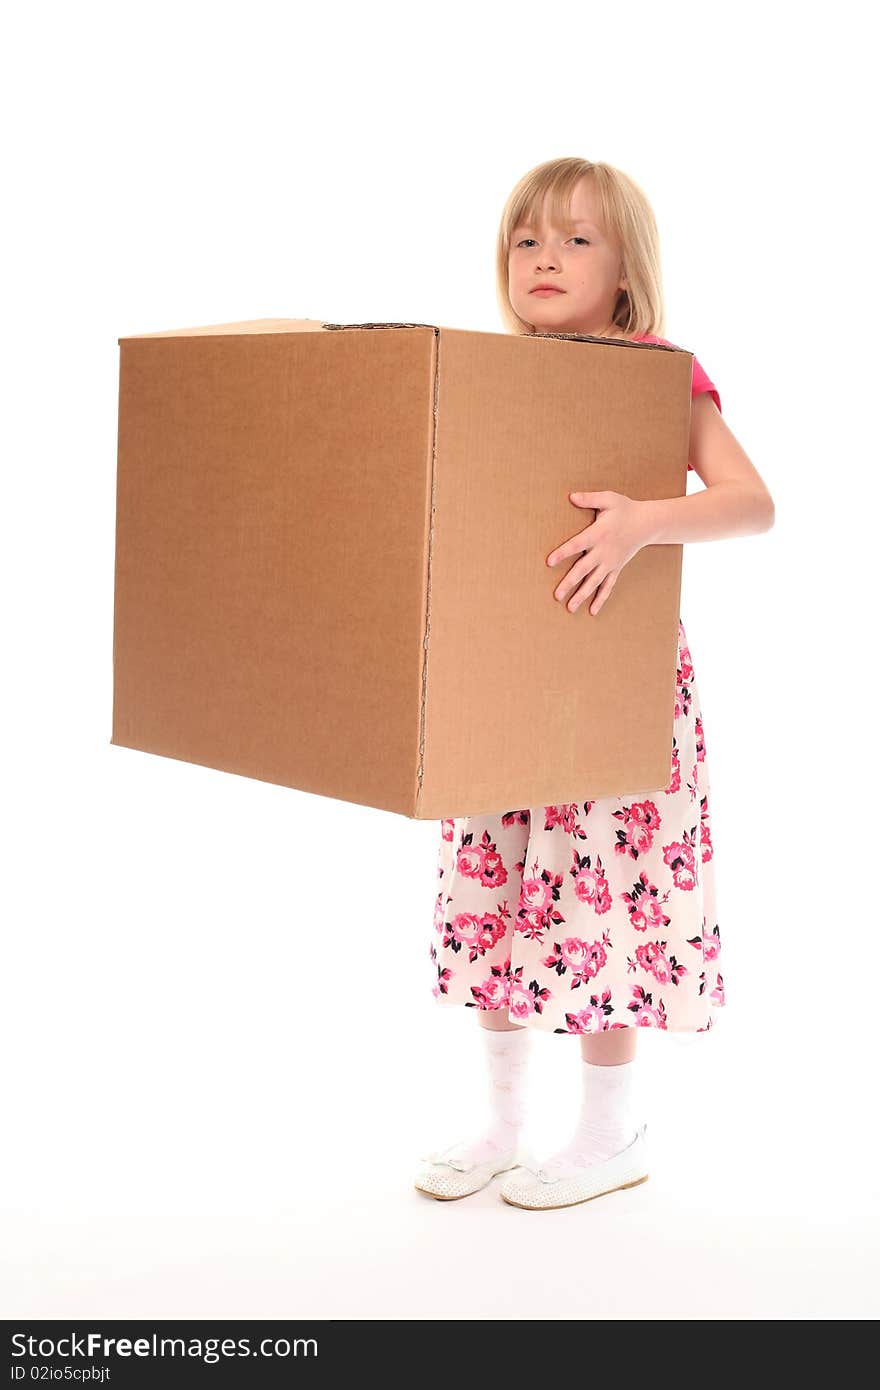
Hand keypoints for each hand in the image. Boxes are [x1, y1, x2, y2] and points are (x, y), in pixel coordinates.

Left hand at [546, 491, 650, 616]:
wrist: (647, 523)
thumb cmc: (625, 509)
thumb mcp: (609, 499)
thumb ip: (589, 498)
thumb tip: (571, 496)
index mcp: (598, 534)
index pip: (576, 544)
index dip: (563, 553)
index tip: (549, 562)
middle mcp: (604, 551)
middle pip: (583, 569)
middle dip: (569, 583)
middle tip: (556, 596)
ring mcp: (610, 562)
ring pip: (594, 582)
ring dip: (582, 595)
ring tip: (570, 608)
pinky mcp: (616, 568)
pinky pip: (608, 586)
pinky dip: (601, 599)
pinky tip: (592, 611)